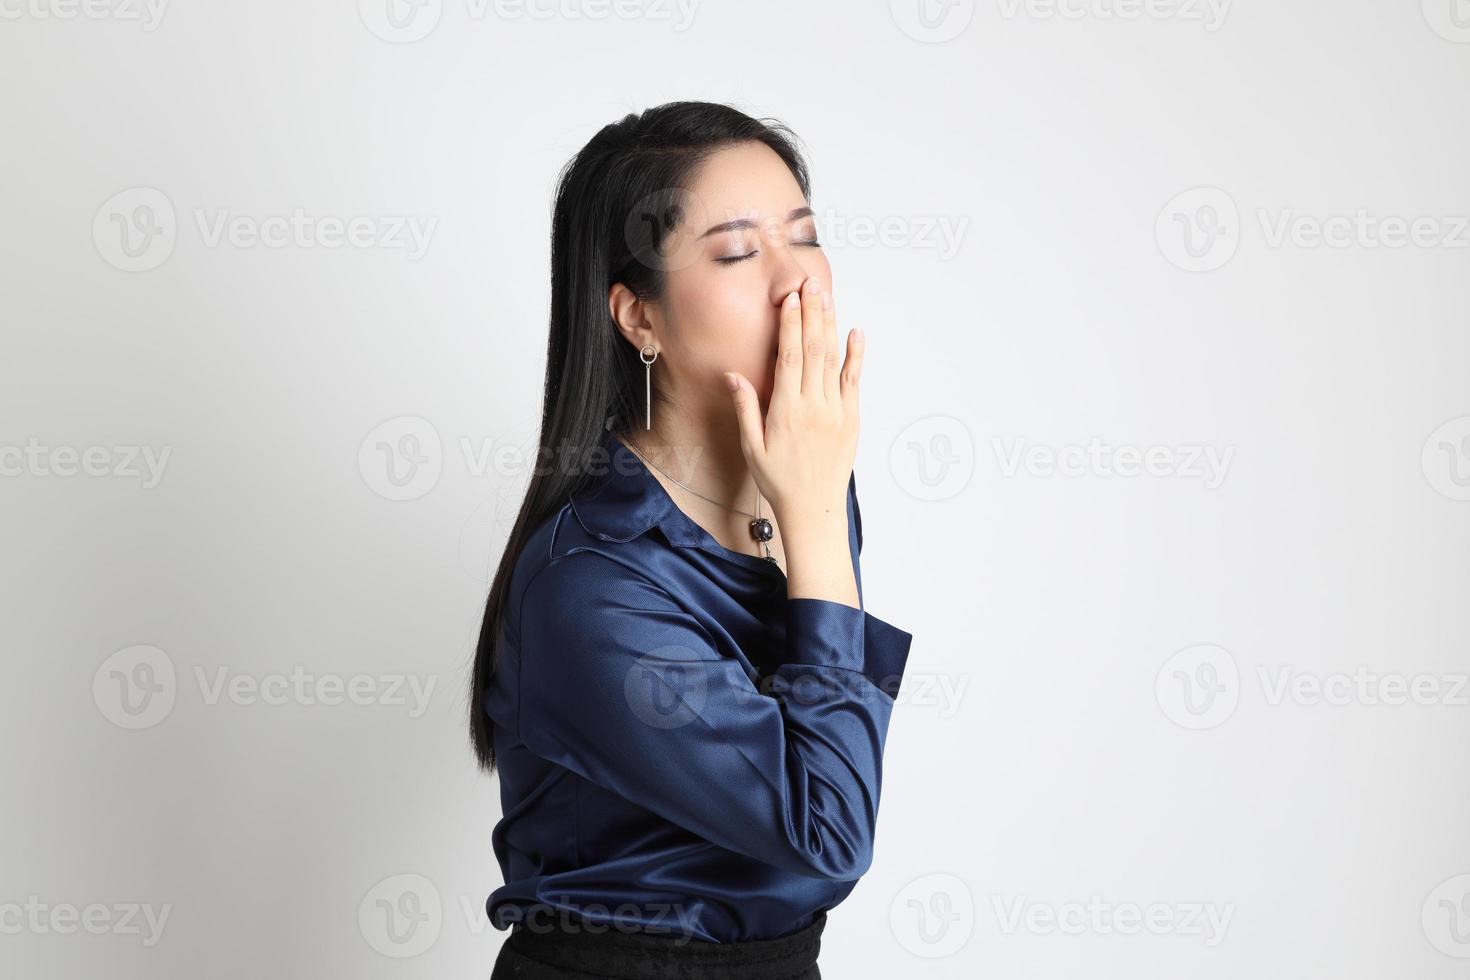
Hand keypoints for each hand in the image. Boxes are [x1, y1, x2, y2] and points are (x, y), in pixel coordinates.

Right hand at [725, 275, 863, 527]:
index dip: (789, 325)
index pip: (788, 357)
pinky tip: (856, 333)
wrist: (812, 508)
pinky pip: (854, 381)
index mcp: (786, 410)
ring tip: (826, 298)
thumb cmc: (778, 479)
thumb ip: (746, 408)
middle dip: (811, 314)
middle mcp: (813, 406)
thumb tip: (734, 375)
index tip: (789, 299)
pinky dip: (856, 356)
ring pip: (833, 360)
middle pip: (812, 350)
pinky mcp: (851, 419)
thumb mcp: (752, 446)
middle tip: (810, 284)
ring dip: (830, 326)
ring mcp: (835, 411)